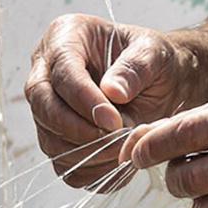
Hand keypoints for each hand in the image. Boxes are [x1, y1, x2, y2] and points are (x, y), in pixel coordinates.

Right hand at [24, 14, 187, 188]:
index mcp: (66, 37)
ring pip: (50, 140)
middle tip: (116, 140)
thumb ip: (136, 67)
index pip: (62, 72)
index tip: (114, 121)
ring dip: (86, 154)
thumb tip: (113, 92)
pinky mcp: (58, 138)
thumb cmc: (156, 61)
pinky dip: (90, 170)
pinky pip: (63, 165)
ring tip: (124, 149)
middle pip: (43, 106)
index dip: (83, 100)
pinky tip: (118, 161)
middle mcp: (47, 70)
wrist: (165, 84)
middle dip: (78, 130)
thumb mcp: (155, 53)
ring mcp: (49, 107)